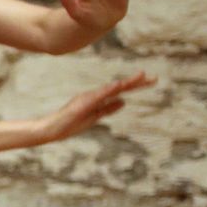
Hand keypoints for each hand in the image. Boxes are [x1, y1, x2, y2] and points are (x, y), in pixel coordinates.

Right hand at [36, 72, 153, 143]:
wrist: (51, 129)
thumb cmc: (69, 123)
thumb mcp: (94, 117)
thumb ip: (108, 108)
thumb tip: (124, 102)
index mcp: (99, 99)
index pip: (121, 90)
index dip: (137, 85)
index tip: (152, 80)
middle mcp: (95, 96)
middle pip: (119, 87)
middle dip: (137, 82)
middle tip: (154, 78)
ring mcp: (88, 99)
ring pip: (111, 89)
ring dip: (126, 83)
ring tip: (140, 76)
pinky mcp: (82, 104)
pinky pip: (98, 96)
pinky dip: (108, 90)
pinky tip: (118, 85)